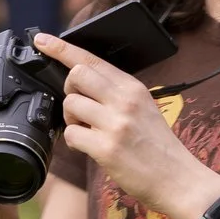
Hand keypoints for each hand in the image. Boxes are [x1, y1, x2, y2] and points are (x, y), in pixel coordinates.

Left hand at [39, 33, 219, 218]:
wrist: (177, 178)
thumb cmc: (157, 146)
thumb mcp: (144, 108)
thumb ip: (116, 93)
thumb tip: (81, 83)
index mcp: (132, 87)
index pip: (92, 59)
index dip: (62, 48)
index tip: (42, 40)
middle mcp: (125, 100)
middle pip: (76, 75)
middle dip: (69, 90)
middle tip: (80, 107)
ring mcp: (116, 123)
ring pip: (70, 104)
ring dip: (71, 119)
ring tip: (88, 130)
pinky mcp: (106, 147)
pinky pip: (71, 134)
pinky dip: (74, 141)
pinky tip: (88, 147)